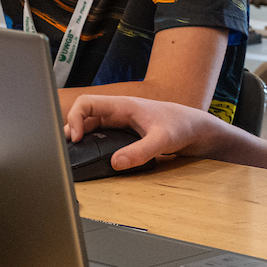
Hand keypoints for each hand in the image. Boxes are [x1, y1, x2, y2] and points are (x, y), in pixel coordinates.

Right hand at [65, 95, 219, 171]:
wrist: (196, 129)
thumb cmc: (182, 126)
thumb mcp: (162, 140)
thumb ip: (140, 152)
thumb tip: (116, 163)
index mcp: (122, 106)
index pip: (86, 103)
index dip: (74, 118)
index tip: (76, 139)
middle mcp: (117, 112)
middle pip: (83, 117)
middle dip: (72, 131)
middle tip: (70, 151)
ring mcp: (120, 123)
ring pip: (90, 127)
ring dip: (80, 138)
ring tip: (76, 155)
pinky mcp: (124, 133)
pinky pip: (100, 136)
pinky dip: (91, 144)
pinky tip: (92, 157)